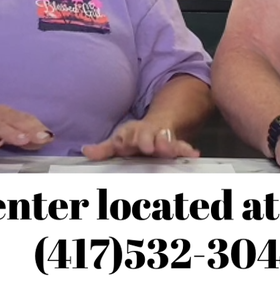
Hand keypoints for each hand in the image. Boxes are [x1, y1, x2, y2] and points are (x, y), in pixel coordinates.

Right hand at [0, 105, 53, 153]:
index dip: (39, 127)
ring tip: (25, 139)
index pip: (26, 119)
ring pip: (0, 126)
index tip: (51, 137)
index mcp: (5, 113)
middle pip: (17, 121)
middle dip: (32, 129)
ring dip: (13, 132)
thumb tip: (41, 141)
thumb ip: (19, 135)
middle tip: (46, 137)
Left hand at [82, 120, 198, 160]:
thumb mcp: (119, 141)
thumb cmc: (135, 138)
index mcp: (130, 134)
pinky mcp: (174, 144)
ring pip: (164, 140)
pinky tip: (193, 154)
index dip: (124, 140)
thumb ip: (104, 150)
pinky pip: (181, 147)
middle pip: (145, 136)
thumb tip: (86, 151)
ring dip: (166, 144)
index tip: (123, 144)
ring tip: (169, 150)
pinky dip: (186, 150)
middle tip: (148, 147)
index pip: (125, 136)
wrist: (158, 126)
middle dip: (146, 140)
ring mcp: (160, 139)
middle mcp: (145, 135)